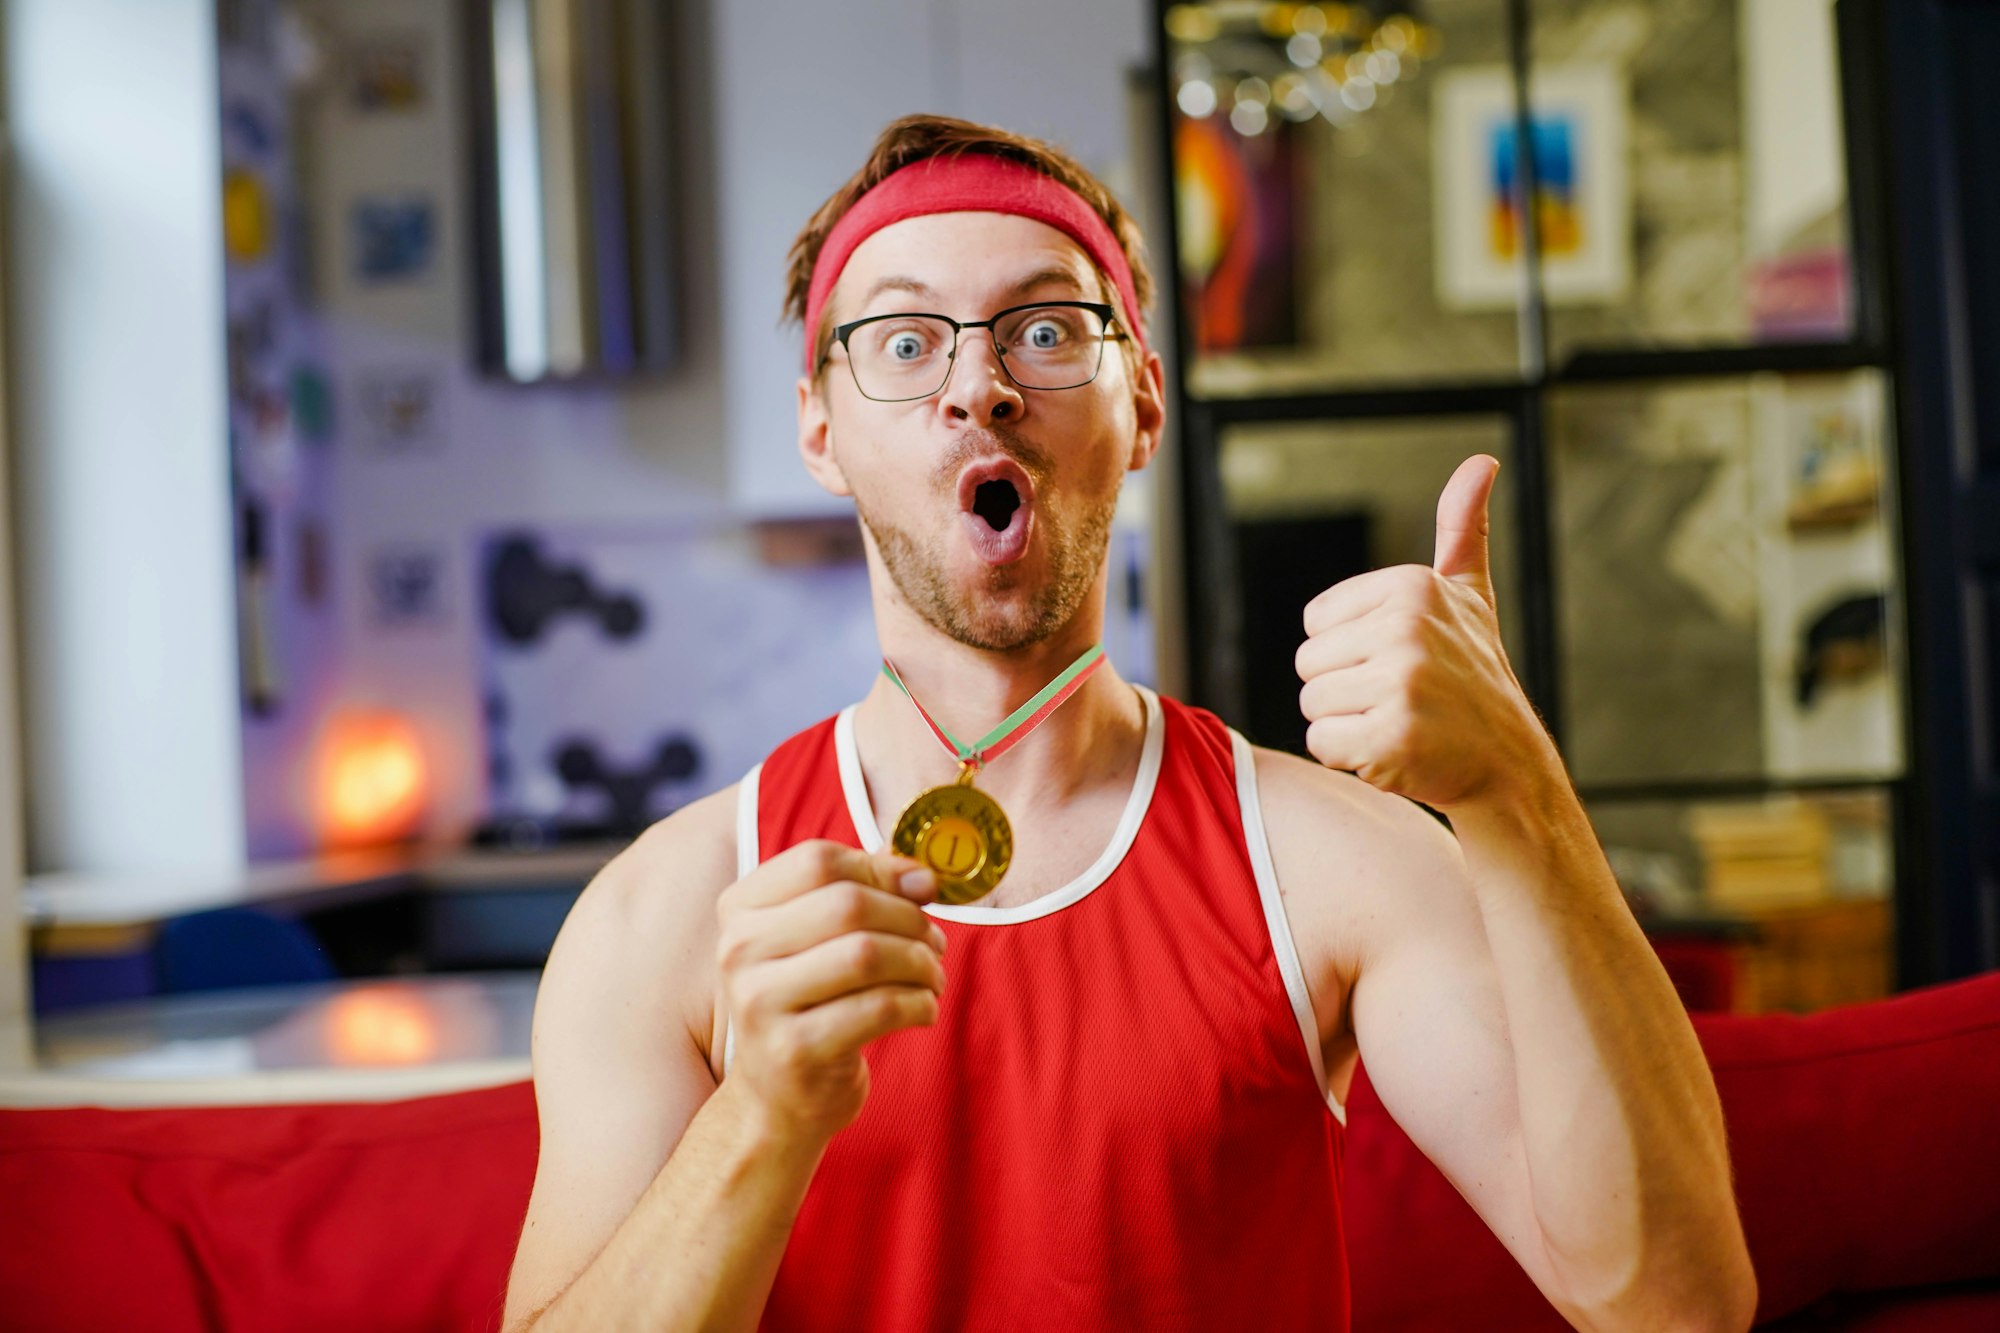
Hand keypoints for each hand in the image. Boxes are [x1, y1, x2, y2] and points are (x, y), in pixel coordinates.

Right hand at [715, 840, 946, 1142]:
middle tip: (933, 943)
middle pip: (848, 904)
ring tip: (931, 978)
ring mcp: (760, 1001)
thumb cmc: (810, 1004)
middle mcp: (738, 950)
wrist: (775, 1098)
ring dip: (919, 963)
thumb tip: (923, 876)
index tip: (921, 890)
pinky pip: (879, 1008)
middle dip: (909, 919)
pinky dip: (918, 1003)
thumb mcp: (818, 940)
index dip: (882, 870)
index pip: (819, 861)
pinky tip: (922, 1010)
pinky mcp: (794, 1050)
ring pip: (867, 954)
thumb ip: (864, 893)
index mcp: (741, 909)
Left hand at [1294, 455, 1556, 810]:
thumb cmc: (1474, 676)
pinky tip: (1395, 752)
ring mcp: (1402, 683)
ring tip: (1400, 722)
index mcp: (1411, 586)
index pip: (1316, 622)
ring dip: (1346, 725)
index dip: (1348, 651)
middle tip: (1401, 698)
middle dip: (1344, 690)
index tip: (1401, 660)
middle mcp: (1407, 627)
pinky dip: (1351, 758)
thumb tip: (1482, 462)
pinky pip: (1322, 745)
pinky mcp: (1392, 738)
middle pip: (1308, 664)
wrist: (1508, 762)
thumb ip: (1461, 529)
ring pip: (1312, 705)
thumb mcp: (1468, 596)